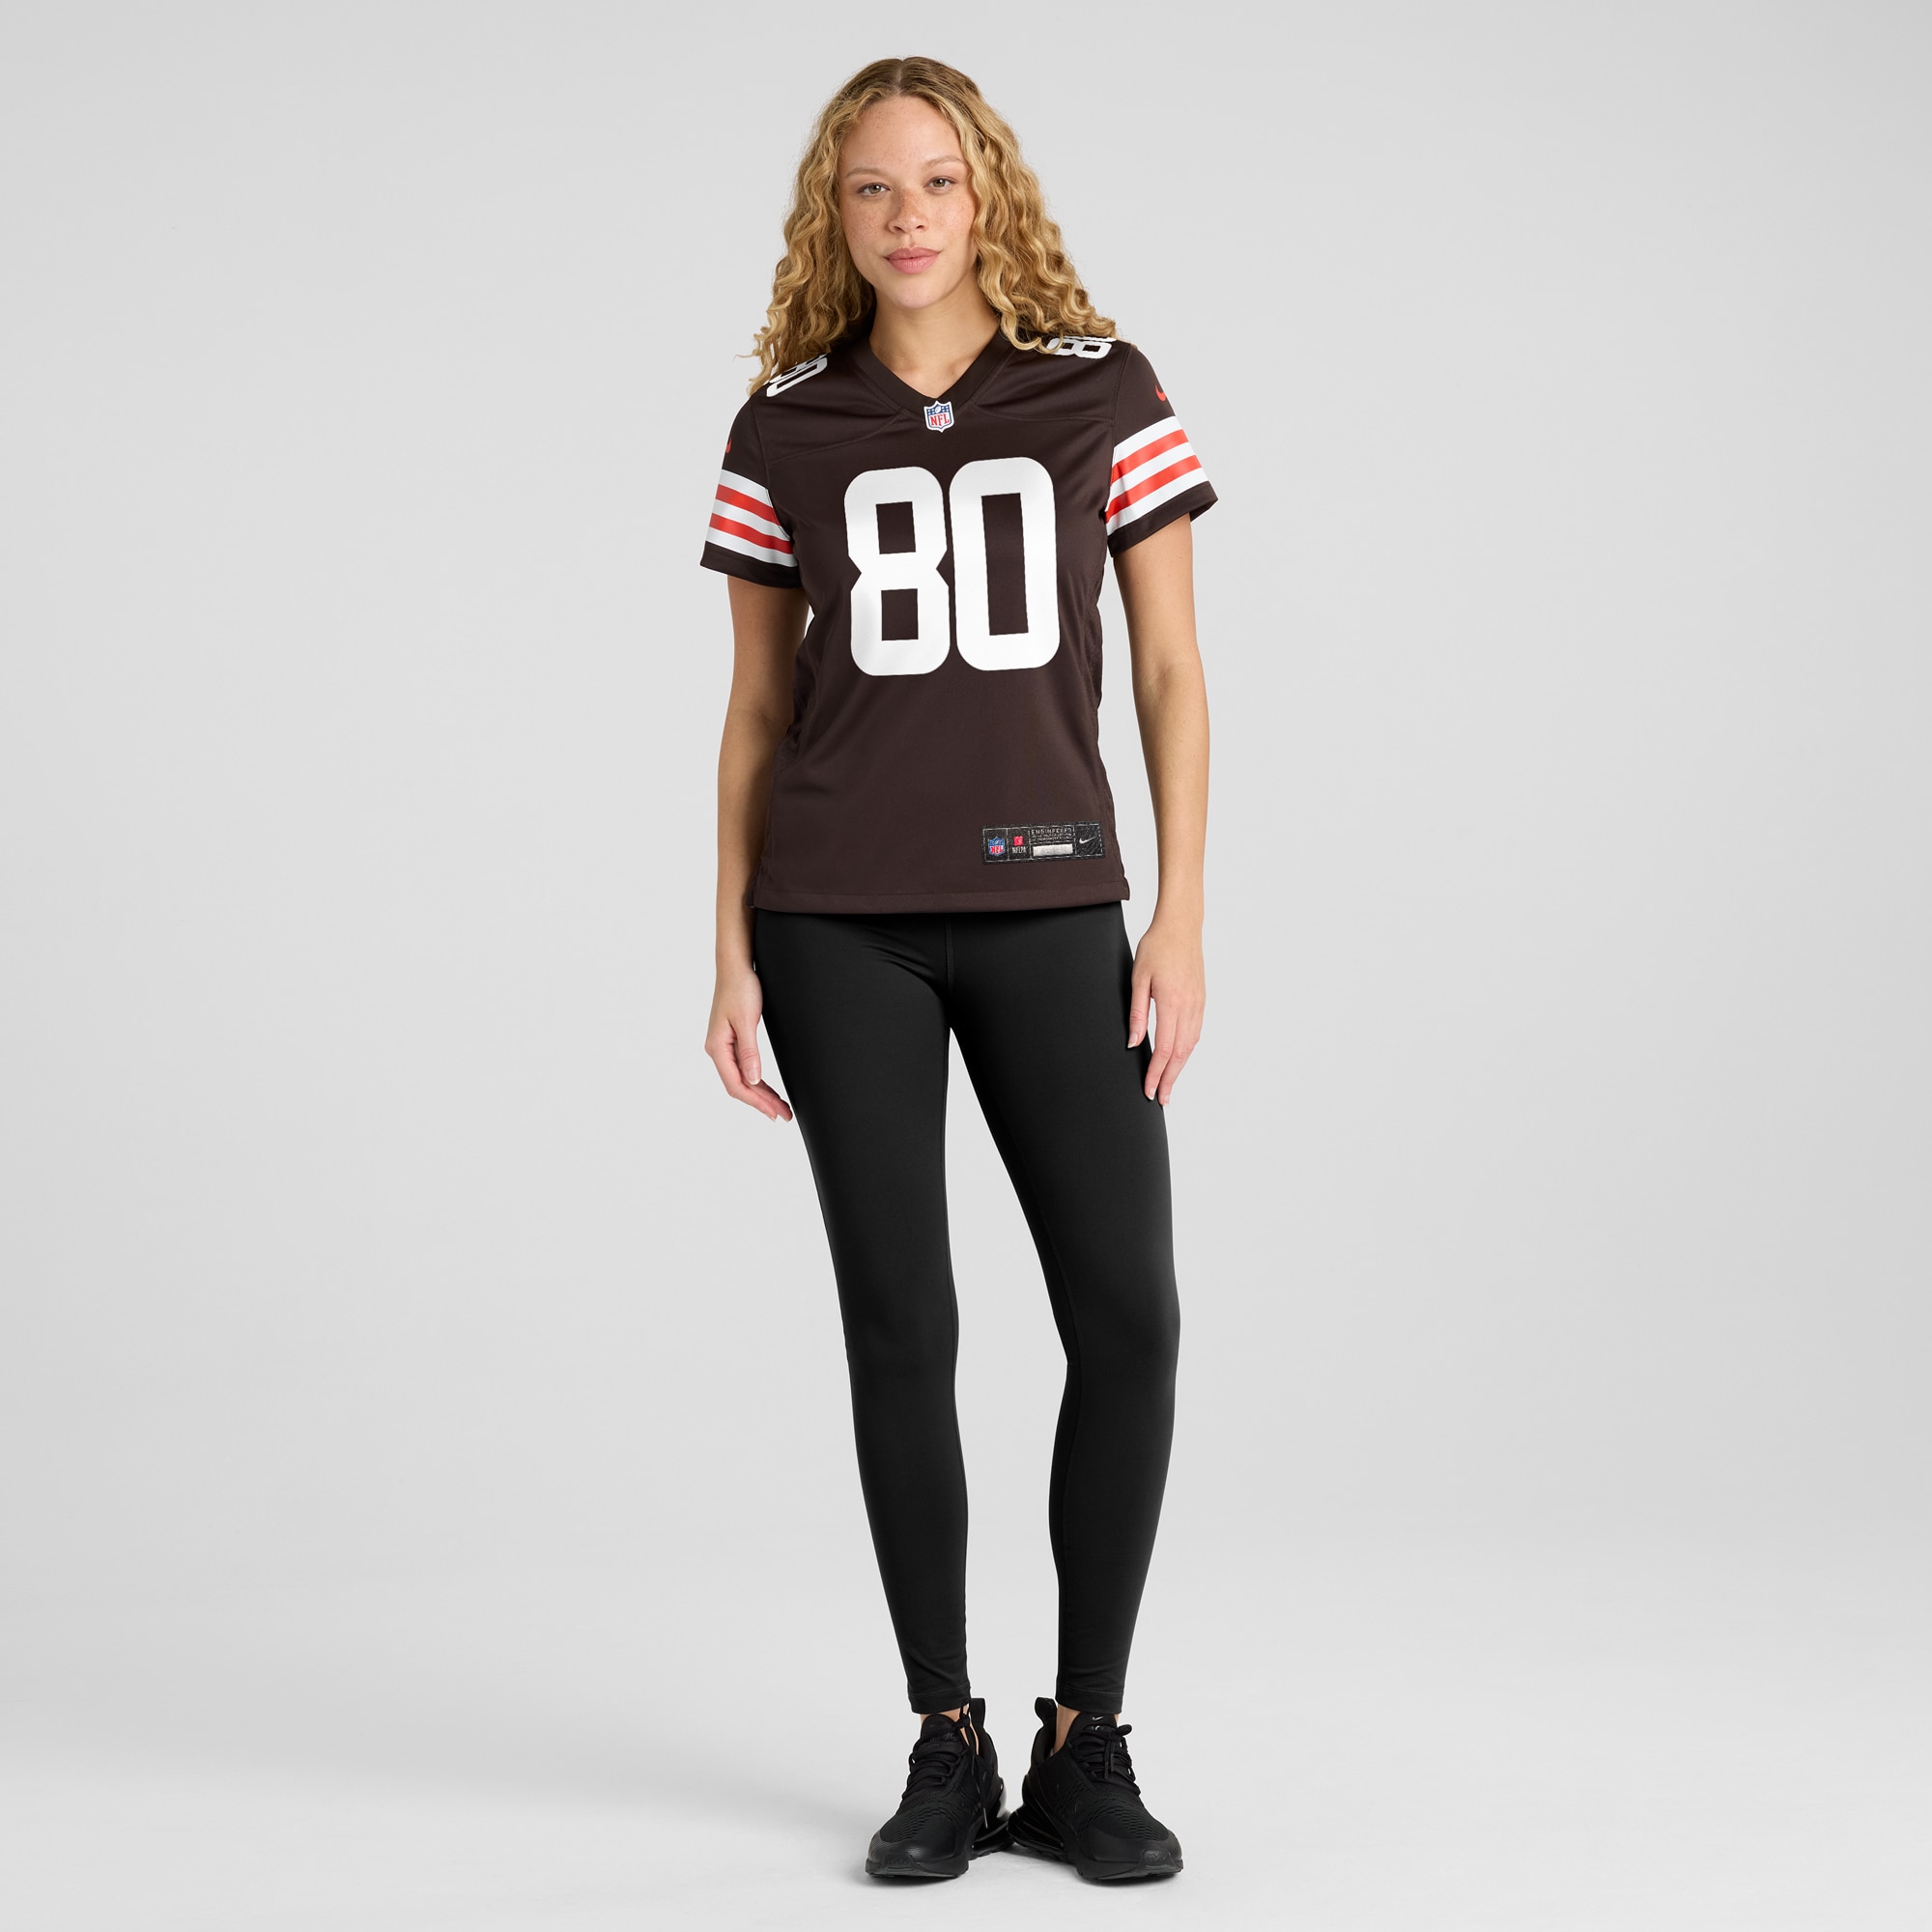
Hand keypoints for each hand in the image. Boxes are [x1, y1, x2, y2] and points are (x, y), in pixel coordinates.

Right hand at [705, 963, 792, 1121]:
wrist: (735, 967)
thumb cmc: (740, 988)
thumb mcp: (747, 1020)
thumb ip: (749, 1052)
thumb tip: (753, 1079)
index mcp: (717, 1047)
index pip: (736, 1085)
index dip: (756, 1101)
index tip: (774, 1112)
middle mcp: (717, 1050)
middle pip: (739, 1086)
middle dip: (761, 1102)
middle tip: (783, 1115)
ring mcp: (723, 1047)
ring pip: (742, 1079)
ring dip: (760, 1094)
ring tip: (779, 1107)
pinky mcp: (731, 1042)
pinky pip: (743, 1069)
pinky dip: (756, 1082)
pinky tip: (766, 1090)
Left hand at [1128, 914, 1204, 1104]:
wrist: (1181, 927)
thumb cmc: (1157, 947)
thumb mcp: (1138, 978)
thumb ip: (1137, 1013)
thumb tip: (1132, 1043)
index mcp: (1171, 1003)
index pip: (1163, 1049)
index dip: (1156, 1073)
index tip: (1149, 1090)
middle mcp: (1189, 1007)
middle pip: (1180, 1054)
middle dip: (1170, 1079)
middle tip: (1161, 1099)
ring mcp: (1198, 1005)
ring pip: (1190, 1046)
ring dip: (1179, 1069)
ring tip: (1169, 1085)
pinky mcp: (1202, 1001)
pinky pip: (1196, 1034)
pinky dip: (1187, 1052)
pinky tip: (1179, 1060)